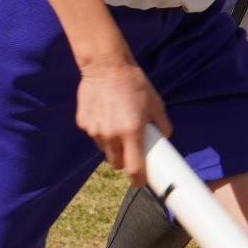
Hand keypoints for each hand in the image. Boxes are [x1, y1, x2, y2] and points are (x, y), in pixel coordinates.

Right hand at [75, 60, 169, 186]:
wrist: (106, 65)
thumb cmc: (134, 83)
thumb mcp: (156, 104)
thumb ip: (162, 125)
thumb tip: (164, 138)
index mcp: (132, 132)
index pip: (134, 169)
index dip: (138, 179)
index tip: (141, 182)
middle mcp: (111, 135)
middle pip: (117, 163)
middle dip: (124, 160)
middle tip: (131, 148)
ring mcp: (94, 130)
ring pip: (104, 150)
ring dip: (112, 145)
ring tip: (118, 125)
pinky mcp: (83, 122)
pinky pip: (94, 135)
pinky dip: (100, 131)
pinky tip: (106, 115)